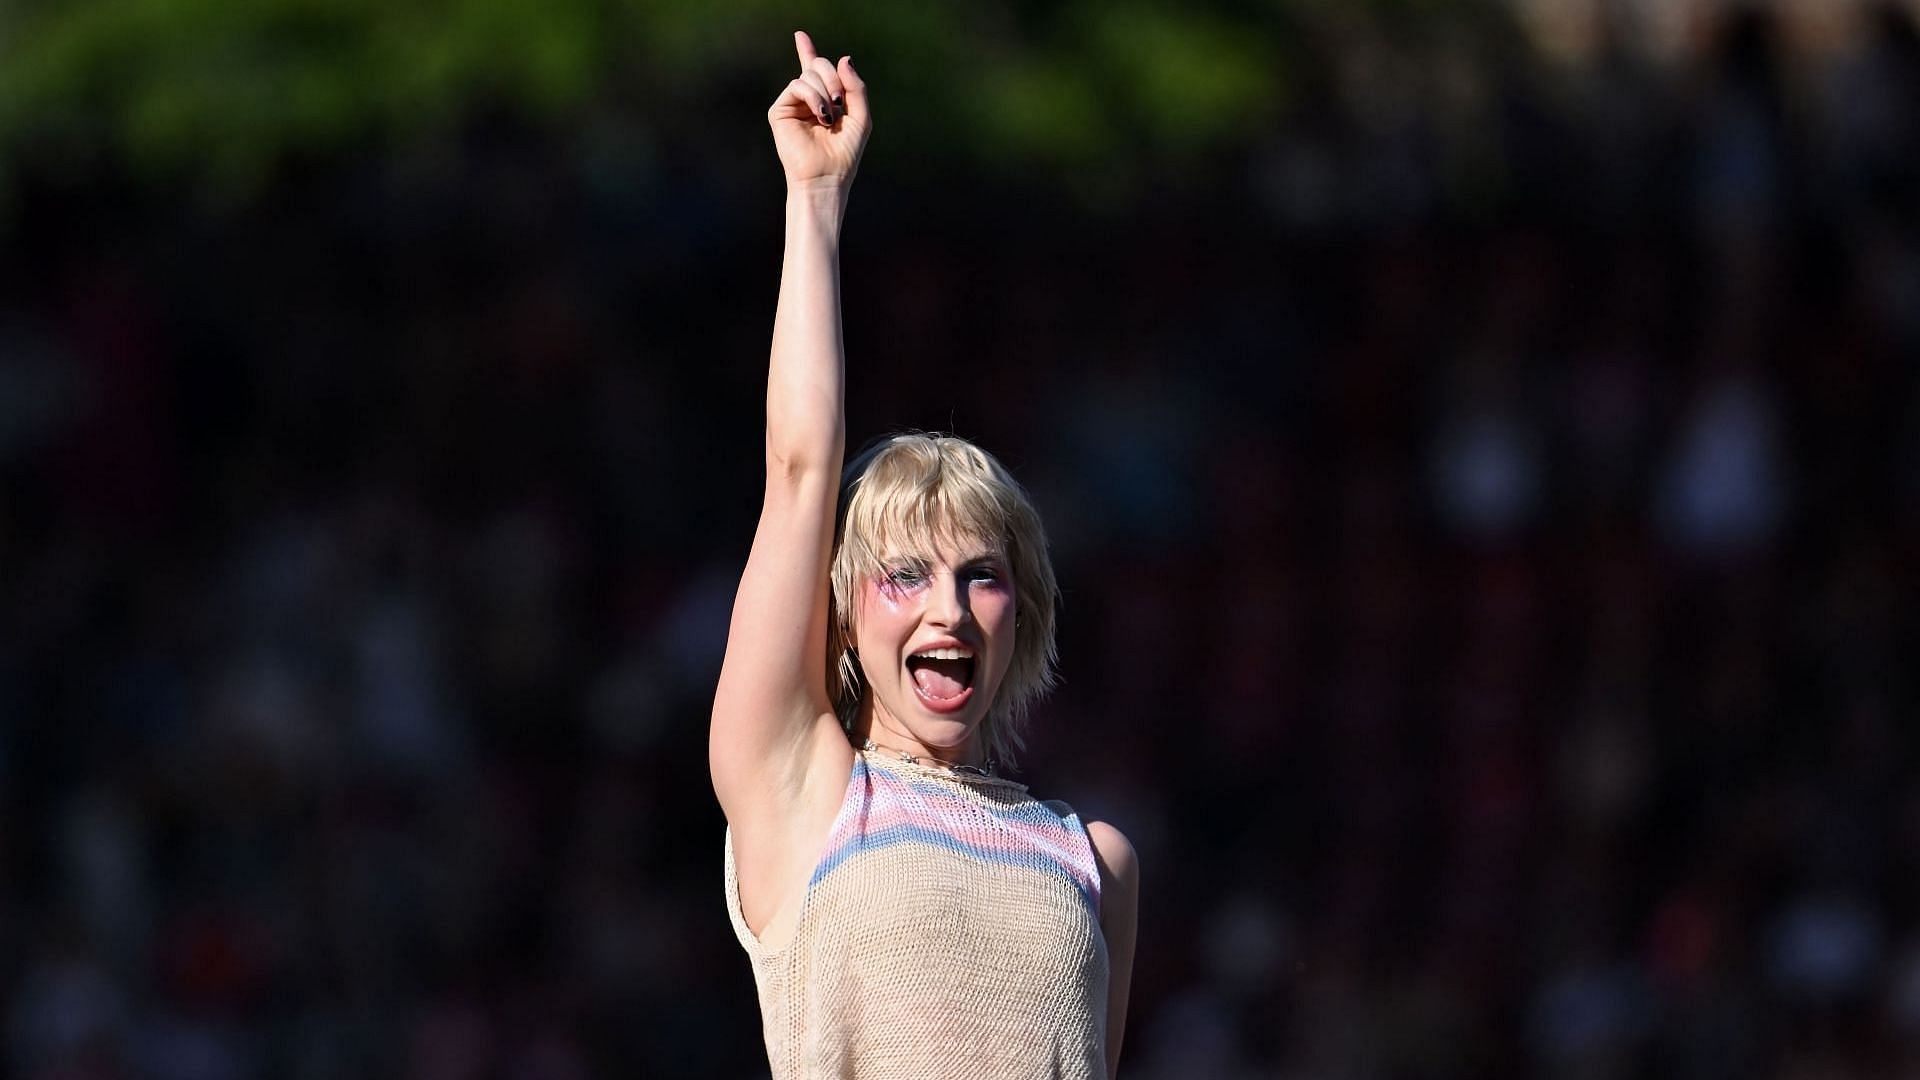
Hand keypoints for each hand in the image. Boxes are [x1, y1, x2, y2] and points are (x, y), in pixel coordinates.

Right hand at [768, 30, 869, 190]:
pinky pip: (797, 85)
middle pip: (818, 67)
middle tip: (840, 101)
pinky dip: (813, 96)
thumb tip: (843, 58)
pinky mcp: (780, 111)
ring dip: (826, 92)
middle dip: (833, 78)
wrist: (826, 176)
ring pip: (808, 74)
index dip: (807, 51)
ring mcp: (793, 105)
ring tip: (830, 117)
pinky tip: (821, 115)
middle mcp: (807, 100)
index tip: (799, 35)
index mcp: (825, 101)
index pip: (815, 71)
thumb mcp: (861, 116)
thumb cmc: (845, 153)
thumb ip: (856, 87)